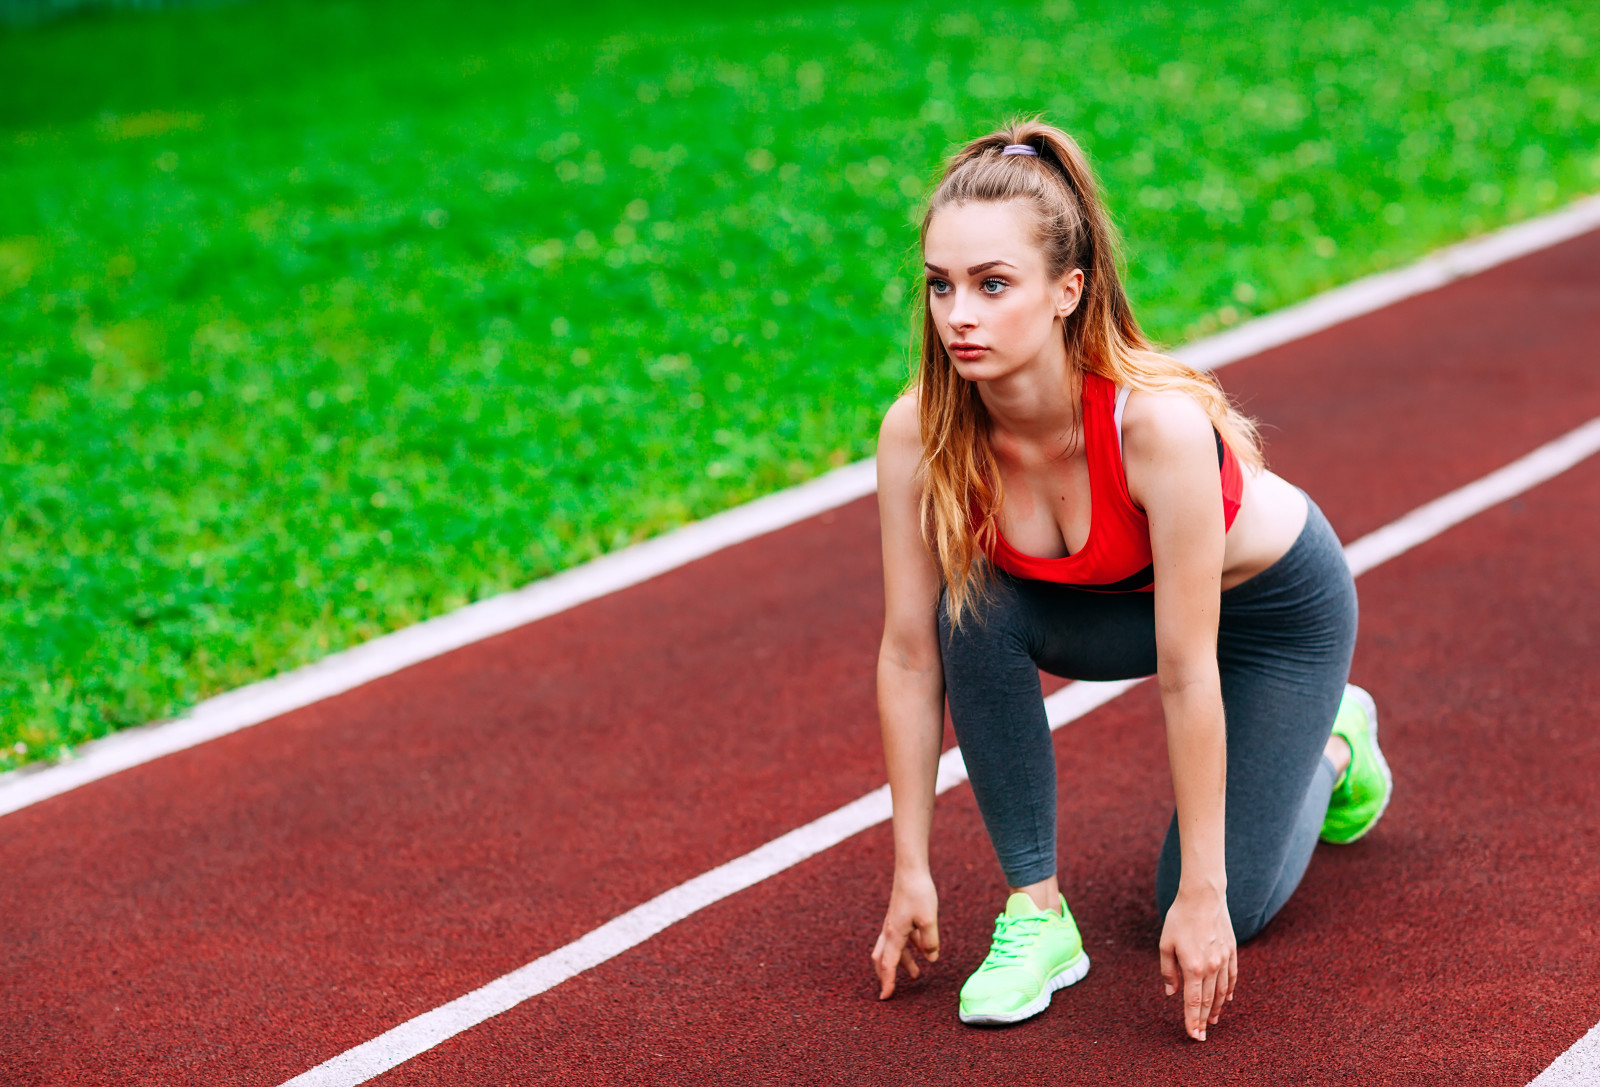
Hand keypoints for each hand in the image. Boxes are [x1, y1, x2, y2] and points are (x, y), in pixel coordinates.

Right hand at [870, 869, 939, 998]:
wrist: (911, 871)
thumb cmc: (919, 893)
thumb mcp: (929, 920)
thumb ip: (930, 942)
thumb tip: (931, 959)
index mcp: (894, 935)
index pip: (888, 965)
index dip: (887, 982)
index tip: (885, 998)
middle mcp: (889, 931)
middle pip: (882, 959)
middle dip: (886, 976)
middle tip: (891, 991)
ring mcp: (892, 924)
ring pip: (891, 950)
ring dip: (901, 964)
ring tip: (916, 975)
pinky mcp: (898, 917)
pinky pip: (899, 939)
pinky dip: (907, 950)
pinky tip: (922, 950)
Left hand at [1158, 883, 1236, 1040]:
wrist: (1203, 896)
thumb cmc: (1179, 918)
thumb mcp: (1165, 944)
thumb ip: (1168, 970)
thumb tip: (1171, 992)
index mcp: (1193, 967)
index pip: (1194, 1003)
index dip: (1193, 1021)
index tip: (1194, 1036)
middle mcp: (1211, 967)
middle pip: (1209, 1001)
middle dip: (1204, 1020)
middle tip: (1202, 1036)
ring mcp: (1224, 960)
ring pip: (1222, 992)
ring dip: (1217, 1008)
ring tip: (1213, 1021)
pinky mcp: (1231, 951)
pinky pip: (1232, 977)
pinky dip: (1229, 991)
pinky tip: (1227, 999)